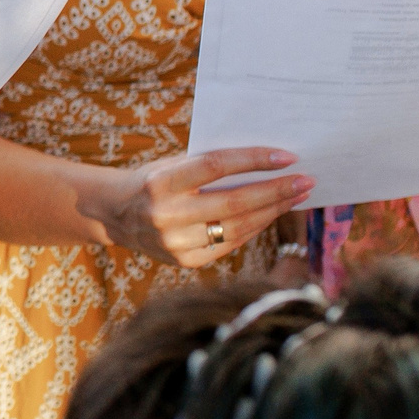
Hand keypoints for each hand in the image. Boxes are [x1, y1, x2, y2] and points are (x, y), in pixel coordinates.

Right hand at [98, 147, 310, 267]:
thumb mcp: (170, 166)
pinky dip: (254, 228)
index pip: (215, 167)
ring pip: (238, 227)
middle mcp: (166, 215)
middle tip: (305, 180)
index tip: (287, 156)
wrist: (113, 214)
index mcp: (159, 182)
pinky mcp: (186, 262)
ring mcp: (176, 243)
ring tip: (296, 197)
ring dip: (272, 211)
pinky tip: (270, 215)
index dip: (252, 160)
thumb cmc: (151, 182)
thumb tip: (265, 164)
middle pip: (234, 202)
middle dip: (275, 191)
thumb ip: (208, 167)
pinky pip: (230, 244)